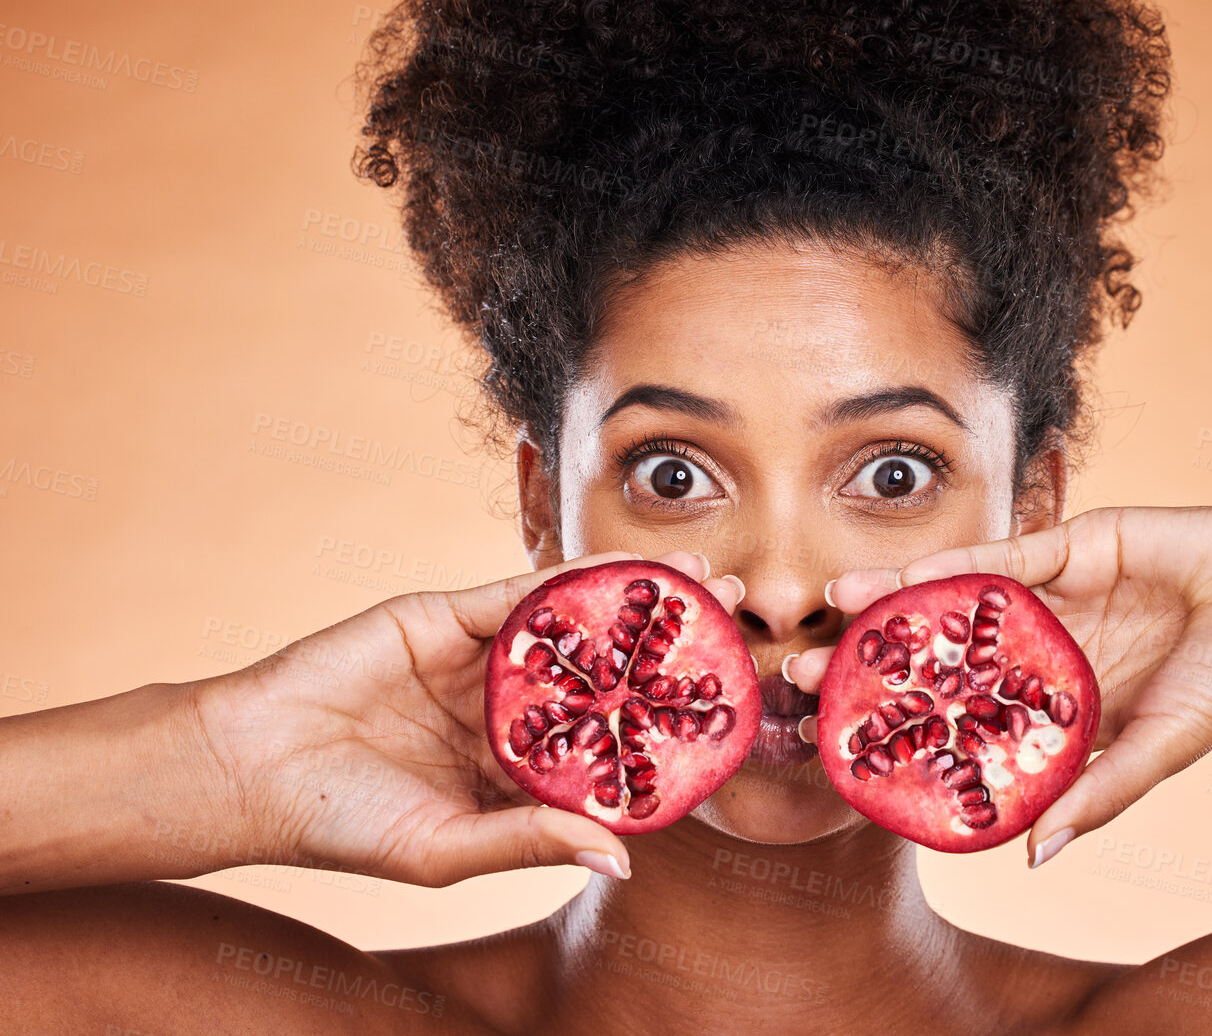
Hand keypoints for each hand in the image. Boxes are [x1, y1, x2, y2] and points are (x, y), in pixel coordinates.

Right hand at [190, 549, 742, 884]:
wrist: (251, 768)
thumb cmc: (344, 825)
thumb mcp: (448, 848)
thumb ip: (532, 839)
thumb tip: (625, 859)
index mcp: (517, 768)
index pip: (608, 743)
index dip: (667, 728)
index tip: (734, 713)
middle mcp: (511, 708)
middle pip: (607, 674)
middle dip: (671, 650)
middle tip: (742, 623)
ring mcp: (483, 657)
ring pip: (575, 624)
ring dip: (638, 601)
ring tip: (704, 578)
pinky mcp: (448, 614)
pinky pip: (523, 594)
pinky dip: (574, 580)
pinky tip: (629, 570)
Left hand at [789, 507, 1211, 867]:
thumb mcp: (1160, 748)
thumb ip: (1099, 795)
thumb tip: (1034, 859)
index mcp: (1062, 703)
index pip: (968, 718)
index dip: (909, 730)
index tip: (842, 747)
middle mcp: (1046, 648)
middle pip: (947, 657)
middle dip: (880, 664)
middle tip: (803, 671)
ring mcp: (1056, 595)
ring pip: (960, 600)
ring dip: (897, 603)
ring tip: (830, 607)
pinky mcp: (1074, 543)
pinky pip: (1004, 555)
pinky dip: (955, 564)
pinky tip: (902, 573)